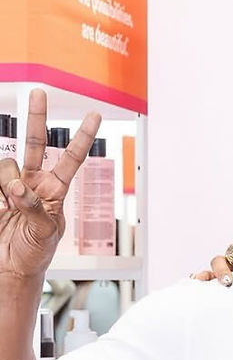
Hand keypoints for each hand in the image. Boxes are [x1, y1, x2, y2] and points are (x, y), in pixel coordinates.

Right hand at [0, 90, 100, 278]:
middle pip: (37, 142)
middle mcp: (35, 182)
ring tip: (8, 205)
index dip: (82, 137)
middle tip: (41, 93)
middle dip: (37, 117)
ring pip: (7, 164)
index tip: (95, 115)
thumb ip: (35, 207)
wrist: (11, 266)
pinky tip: (0, 206)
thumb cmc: (35, 253)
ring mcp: (12, 184)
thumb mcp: (45, 233)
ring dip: (6, 183)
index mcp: (55, 191)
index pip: (72, 159)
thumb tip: (18, 188)